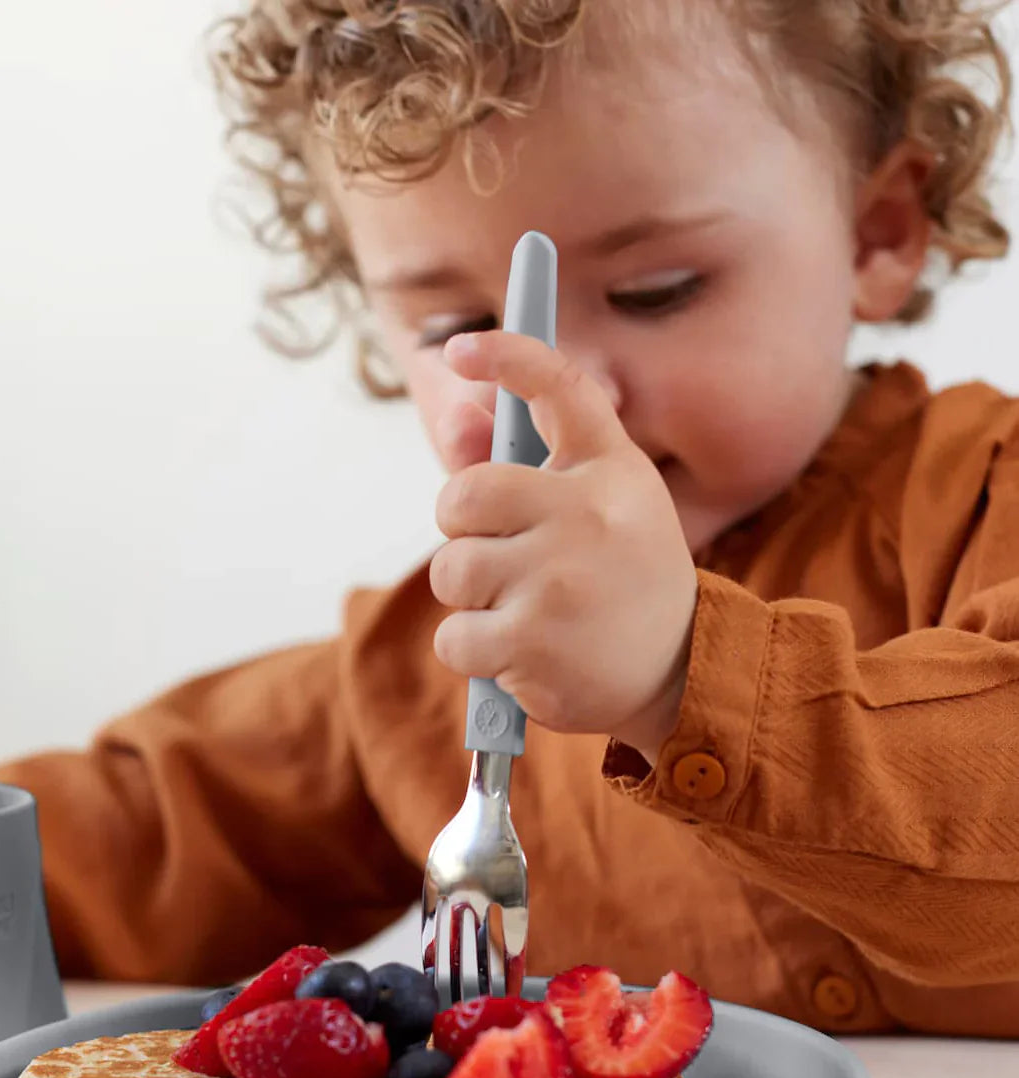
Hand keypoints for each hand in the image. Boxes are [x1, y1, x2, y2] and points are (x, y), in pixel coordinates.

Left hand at [430, 331, 696, 762]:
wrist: (679, 676)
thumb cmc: (620, 583)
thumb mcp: (599, 512)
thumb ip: (524, 467)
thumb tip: (456, 418)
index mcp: (611, 472)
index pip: (562, 386)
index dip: (506, 356)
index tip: (460, 348)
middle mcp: (590, 514)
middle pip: (462, 496)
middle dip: (462, 531)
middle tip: (501, 557)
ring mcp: (560, 579)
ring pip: (451, 571)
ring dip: (471, 599)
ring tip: (523, 613)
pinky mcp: (534, 642)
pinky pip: (453, 637)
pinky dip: (472, 653)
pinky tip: (519, 654)